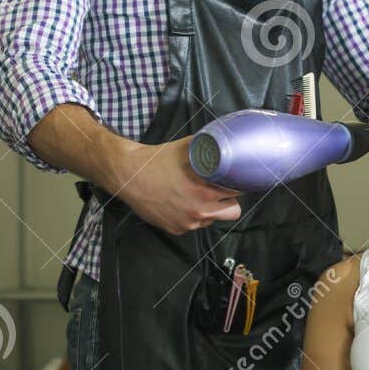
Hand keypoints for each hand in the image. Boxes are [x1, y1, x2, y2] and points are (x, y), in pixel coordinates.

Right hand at [111, 136, 241, 235]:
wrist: (129, 175)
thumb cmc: (157, 160)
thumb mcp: (187, 148)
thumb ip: (209, 149)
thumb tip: (226, 140)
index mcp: (206, 191)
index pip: (238, 192)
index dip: (239, 184)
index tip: (236, 179)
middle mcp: (199, 211)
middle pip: (233, 212)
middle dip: (228, 201)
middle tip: (218, 189)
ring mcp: (187, 223)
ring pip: (212, 219)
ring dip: (210, 210)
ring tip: (196, 194)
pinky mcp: (176, 229)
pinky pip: (193, 224)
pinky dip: (191, 215)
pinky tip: (180, 202)